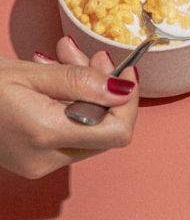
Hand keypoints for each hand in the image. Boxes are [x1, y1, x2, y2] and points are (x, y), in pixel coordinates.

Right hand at [0, 37, 137, 178]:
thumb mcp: (30, 72)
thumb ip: (81, 81)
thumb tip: (123, 89)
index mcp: (47, 135)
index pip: (117, 133)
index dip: (129, 102)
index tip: (126, 72)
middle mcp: (46, 159)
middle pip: (104, 128)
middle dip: (104, 87)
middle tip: (90, 56)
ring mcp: (39, 163)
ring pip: (87, 127)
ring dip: (86, 90)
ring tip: (65, 57)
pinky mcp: (33, 159)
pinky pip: (68, 131)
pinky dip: (69, 103)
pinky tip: (52, 76)